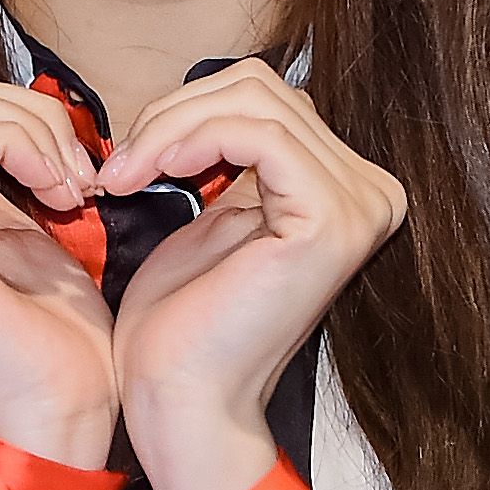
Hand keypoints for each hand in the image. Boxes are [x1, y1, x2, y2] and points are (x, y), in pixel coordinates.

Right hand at [0, 69, 116, 467]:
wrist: (55, 417)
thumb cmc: (51, 337)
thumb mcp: (20, 226)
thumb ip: (0, 167)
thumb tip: (20, 105)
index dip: (23, 118)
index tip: (75, 170)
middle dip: (31, 117)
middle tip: (79, 176)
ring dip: (34, 134)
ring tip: (72, 190)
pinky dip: (24, 149)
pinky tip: (60, 196)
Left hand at [101, 61, 406, 489]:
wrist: (181, 402)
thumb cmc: (185, 325)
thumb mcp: (214, 215)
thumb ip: (230, 155)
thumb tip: (209, 95)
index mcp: (346, 189)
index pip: (266, 97)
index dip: (187, 110)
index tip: (129, 157)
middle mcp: (371, 192)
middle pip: (261, 88)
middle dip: (173, 115)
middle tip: (118, 165)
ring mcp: (360, 204)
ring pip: (253, 101)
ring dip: (170, 128)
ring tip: (124, 175)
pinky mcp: (331, 219)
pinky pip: (257, 132)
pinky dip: (188, 140)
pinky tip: (149, 174)